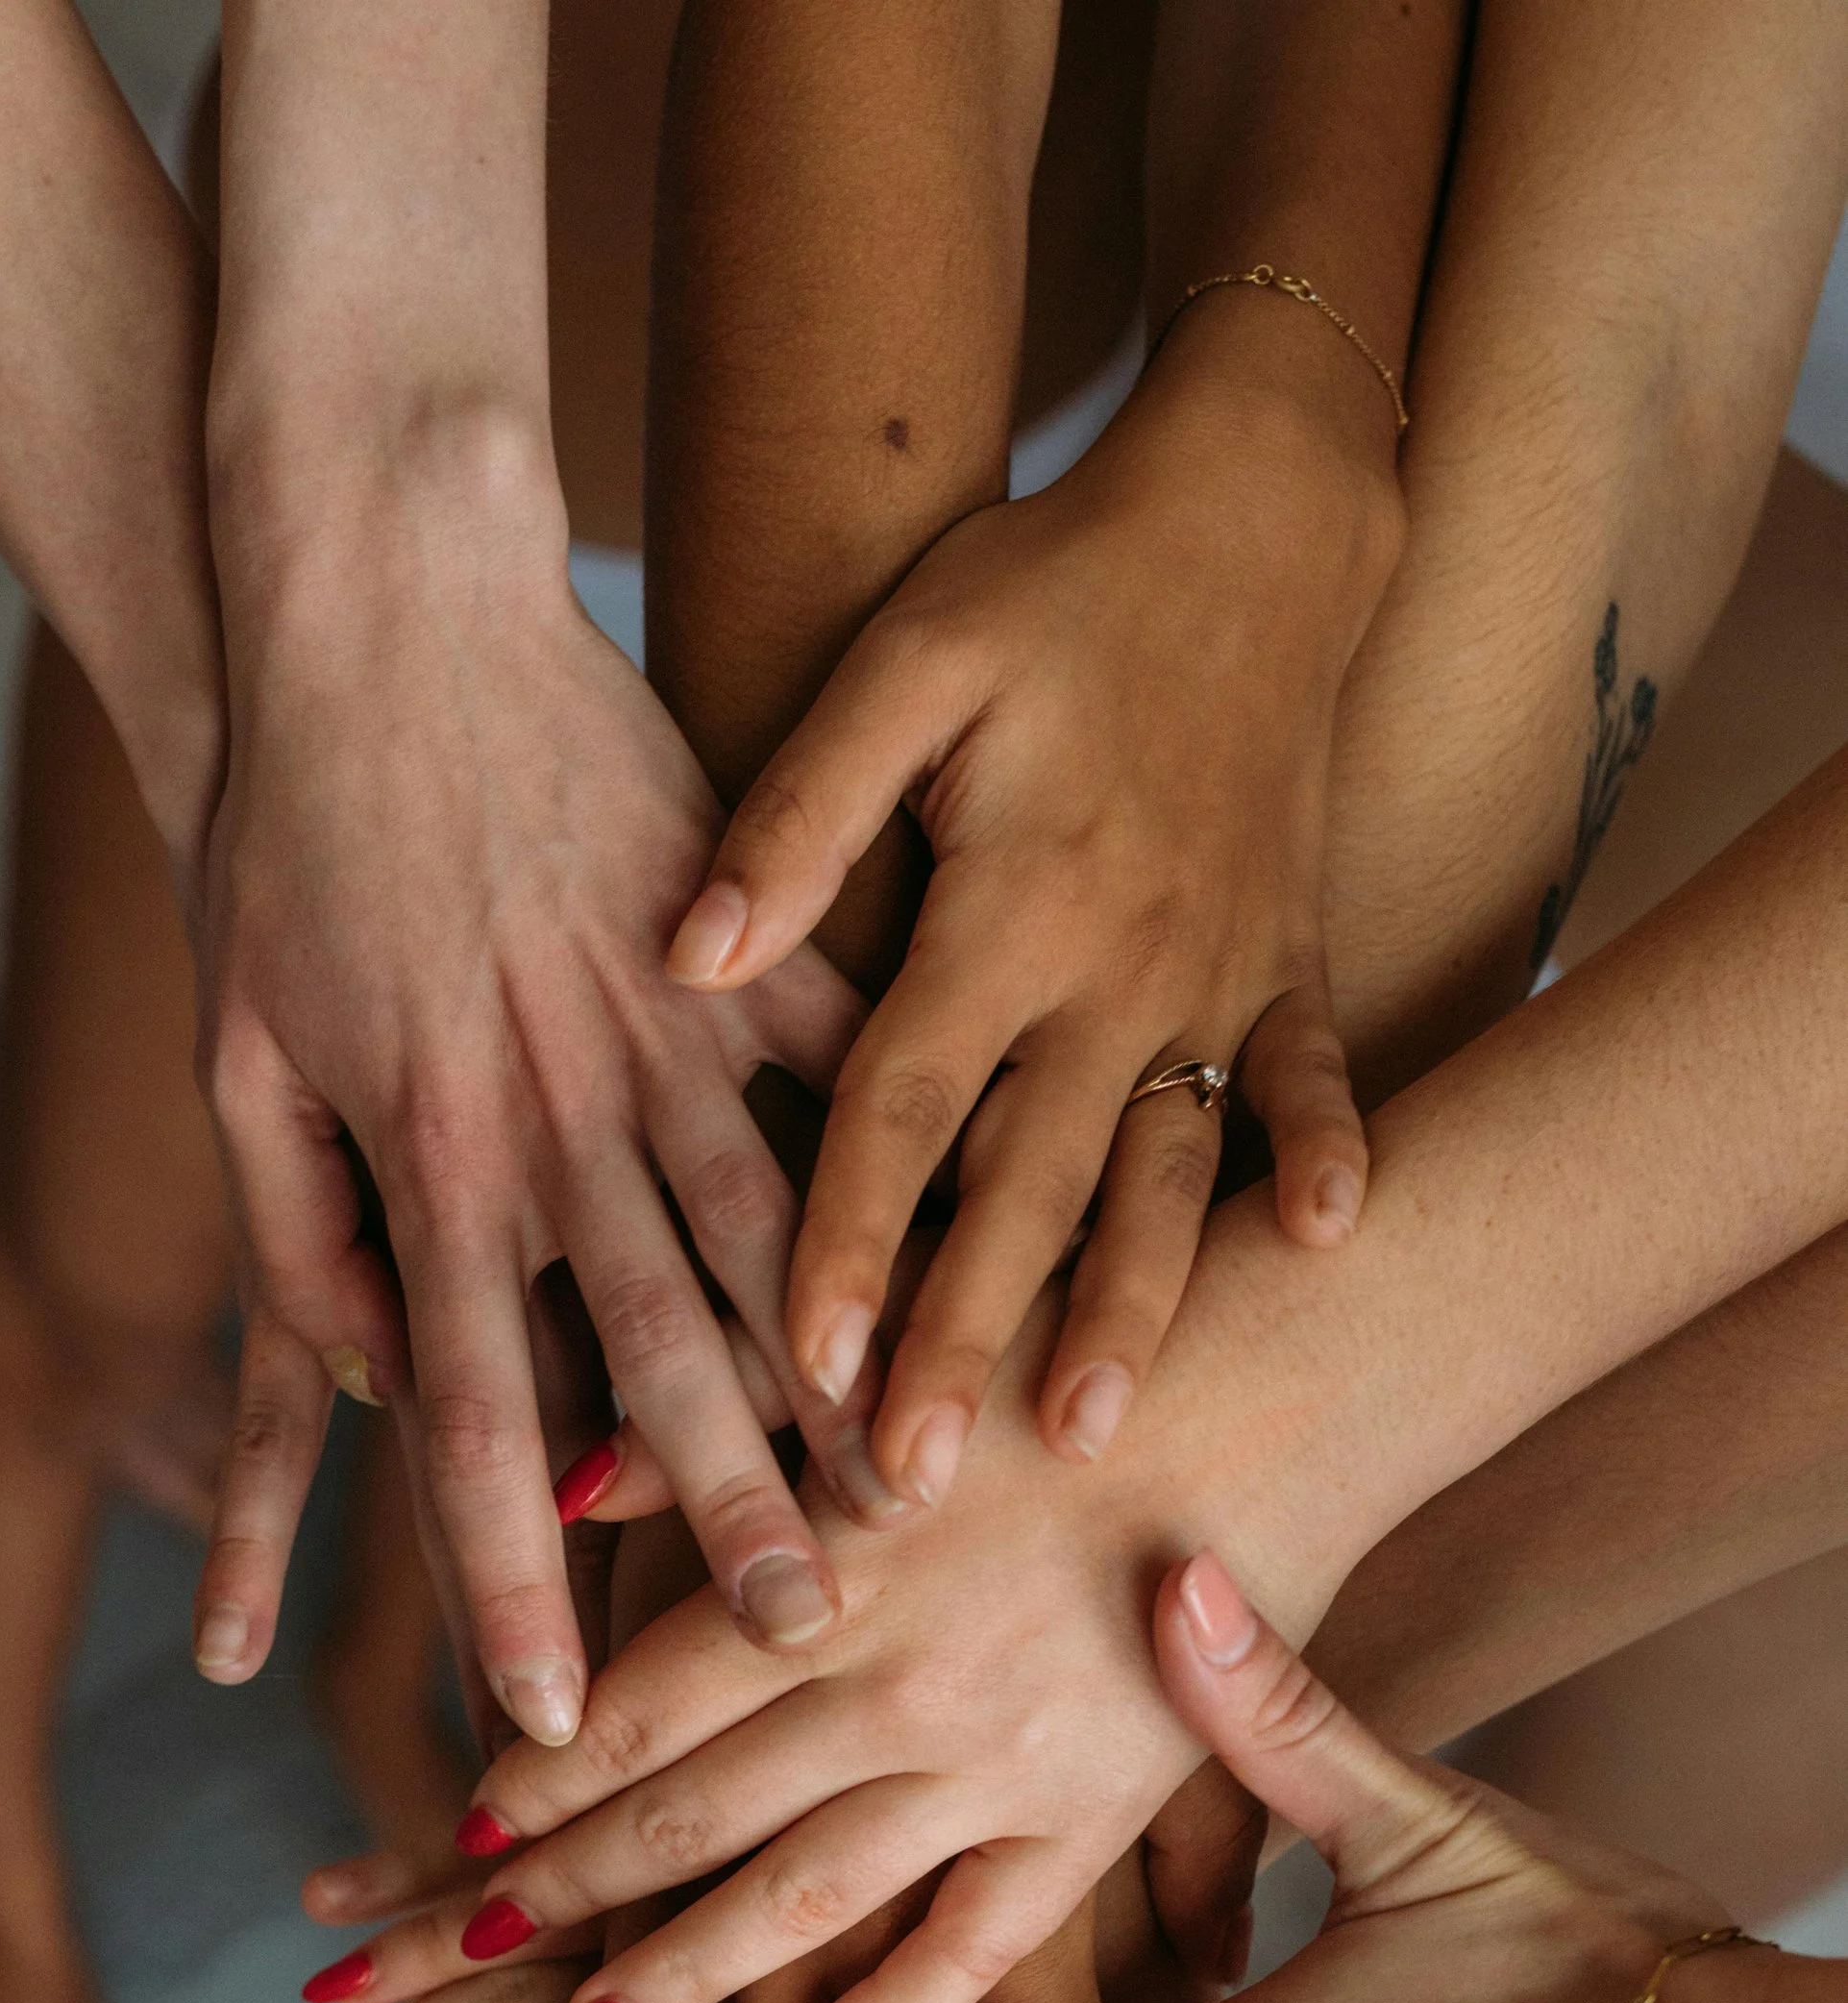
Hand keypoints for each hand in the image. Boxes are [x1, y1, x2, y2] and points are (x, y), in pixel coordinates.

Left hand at [199, 428, 883, 1741]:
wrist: (373, 592)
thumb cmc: (281, 840)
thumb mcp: (236, 1053)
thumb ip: (300, 1238)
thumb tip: (374, 1390)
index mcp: (429, 1161)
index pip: (471, 1416)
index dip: (507, 1576)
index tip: (554, 1711)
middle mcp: (562, 1114)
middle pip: (655, 1355)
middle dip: (726, 1514)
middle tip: (804, 1644)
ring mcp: (670, 1021)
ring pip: (783, 1229)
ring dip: (850, 1366)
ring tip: (923, 1484)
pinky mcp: (748, 923)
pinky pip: (846, 1054)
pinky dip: (915, 1153)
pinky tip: (996, 1242)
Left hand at [452, 1295, 1280, 2002]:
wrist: (1280, 1385)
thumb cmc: (1053, 1345)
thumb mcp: (869, 1356)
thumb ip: (710, 1428)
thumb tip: (556, 1482)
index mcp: (831, 1566)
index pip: (640, 1702)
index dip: (541, 1775)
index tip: (464, 1831)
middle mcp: (902, 1684)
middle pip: (695, 1811)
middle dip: (570, 1886)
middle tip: (471, 1945)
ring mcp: (1002, 1767)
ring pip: (806, 1901)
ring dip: (680, 1976)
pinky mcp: (1098, 1820)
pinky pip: (976, 1949)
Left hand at [665, 325, 1399, 1490]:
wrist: (1254, 512)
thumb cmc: (1050, 586)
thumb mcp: (909, 658)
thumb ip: (800, 812)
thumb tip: (686, 953)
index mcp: (1011, 906)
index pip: (905, 1106)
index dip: (847, 1239)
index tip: (800, 1363)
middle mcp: (1122, 965)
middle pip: (1028, 1185)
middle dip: (969, 1336)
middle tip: (915, 1480)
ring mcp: (1223, 972)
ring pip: (1169, 1170)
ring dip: (1135, 1307)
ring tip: (1093, 1435)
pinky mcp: (1292, 961)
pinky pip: (1314, 1076)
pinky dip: (1327, 1154)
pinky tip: (1324, 1244)